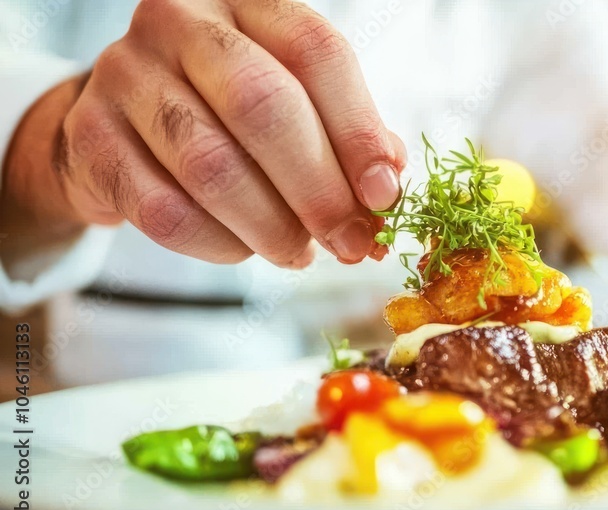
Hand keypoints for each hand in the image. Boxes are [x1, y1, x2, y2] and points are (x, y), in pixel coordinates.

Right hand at [3, 0, 405, 268]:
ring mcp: (126, 74)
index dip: (359, 131)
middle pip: (264, 105)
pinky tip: (244, 249)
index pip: (316, 52)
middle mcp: (181, 22)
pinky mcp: (90, 137)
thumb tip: (385, 190)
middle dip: (319, 189)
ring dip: (271, 226)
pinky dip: (218, 244)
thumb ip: (344, 136)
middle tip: (349, 242)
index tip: (384, 196)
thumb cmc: (229, 114)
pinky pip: (163, 210)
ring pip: (212, 165)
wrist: (124, 125)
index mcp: (248, 2)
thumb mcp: (295, 103)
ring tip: (300, 253)